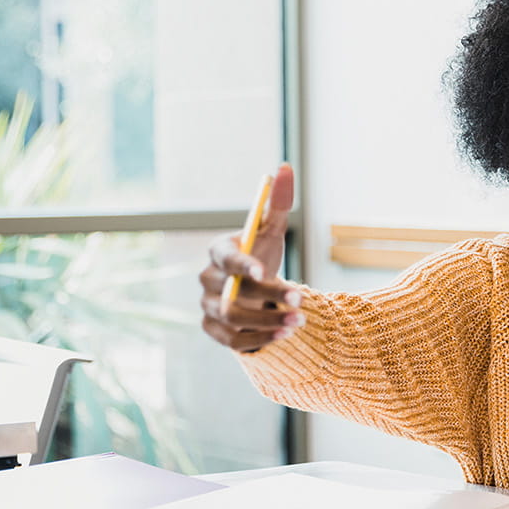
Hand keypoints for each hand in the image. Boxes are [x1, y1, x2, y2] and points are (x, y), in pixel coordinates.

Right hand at [198, 163, 305, 354]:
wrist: (259, 292)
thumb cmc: (264, 254)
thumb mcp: (272, 230)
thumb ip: (278, 202)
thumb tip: (284, 167)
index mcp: (219, 251)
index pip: (225, 258)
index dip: (242, 265)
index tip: (265, 272)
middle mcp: (207, 279)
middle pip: (230, 292)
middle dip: (266, 297)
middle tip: (300, 300)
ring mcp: (208, 307)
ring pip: (233, 319)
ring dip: (268, 322)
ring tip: (300, 321)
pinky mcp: (214, 331)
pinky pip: (233, 340)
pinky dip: (259, 339)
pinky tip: (285, 335)